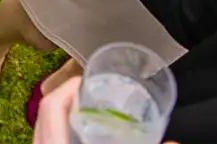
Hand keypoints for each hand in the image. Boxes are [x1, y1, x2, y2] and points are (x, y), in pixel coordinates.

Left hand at [33, 77, 176, 143]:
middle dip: (65, 97)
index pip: (51, 106)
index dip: (67, 87)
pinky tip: (81, 137)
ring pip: (42, 128)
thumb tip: (175, 142)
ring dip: (62, 116)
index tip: (86, 79)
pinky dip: (59, 132)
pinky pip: (45, 141)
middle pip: (44, 113)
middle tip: (90, 93)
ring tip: (87, 113)